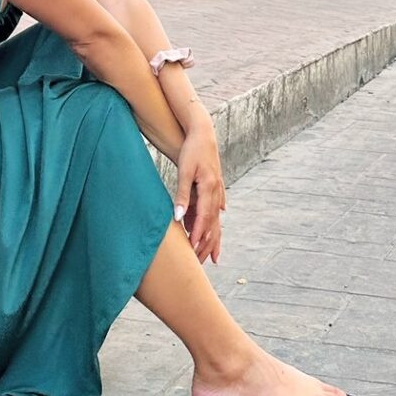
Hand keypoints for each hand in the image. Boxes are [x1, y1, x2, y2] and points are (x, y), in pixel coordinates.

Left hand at [175, 118, 225, 264]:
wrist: (203, 131)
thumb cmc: (192, 149)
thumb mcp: (184, 171)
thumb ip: (182, 195)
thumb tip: (178, 217)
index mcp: (209, 187)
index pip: (204, 218)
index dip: (198, 235)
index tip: (192, 251)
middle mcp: (216, 191)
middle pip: (213, 223)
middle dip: (206, 244)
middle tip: (200, 264)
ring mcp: (218, 189)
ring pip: (216, 219)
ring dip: (213, 238)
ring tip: (212, 257)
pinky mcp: (215, 186)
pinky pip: (216, 210)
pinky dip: (215, 223)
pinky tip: (218, 228)